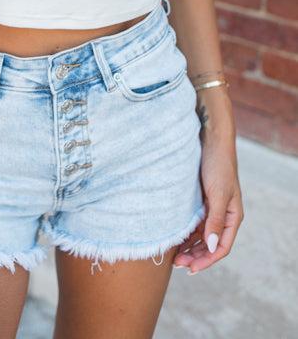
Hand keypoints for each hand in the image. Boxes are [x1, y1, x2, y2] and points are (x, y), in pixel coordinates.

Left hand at [172, 131, 243, 273]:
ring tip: (173, 256)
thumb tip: (211, 247)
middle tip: (177, 264)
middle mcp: (223, 215)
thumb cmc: (217, 164)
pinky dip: (186, 233)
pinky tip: (174, 238)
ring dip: (189, 247)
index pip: (221, 247)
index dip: (207, 260)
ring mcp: (211, 208)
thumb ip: (215, 220)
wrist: (209, 138)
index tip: (190, 268)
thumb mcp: (218, 193)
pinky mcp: (200, 200)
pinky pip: (194, 223)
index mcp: (233, 216)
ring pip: (201, 235)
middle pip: (210, 244)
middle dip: (196, 256)